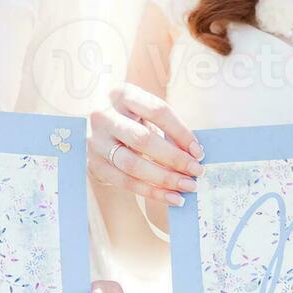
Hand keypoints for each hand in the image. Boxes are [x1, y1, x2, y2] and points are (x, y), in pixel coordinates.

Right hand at [88, 84, 204, 206]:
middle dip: (174, 158)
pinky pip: (126, 182)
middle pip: (143, 140)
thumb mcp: (143, 111)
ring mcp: (96, 142)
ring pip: (132, 165)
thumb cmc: (130, 117)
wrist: (94, 128)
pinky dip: (151, 192)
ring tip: (187, 186)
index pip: (157, 111)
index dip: (181, 132)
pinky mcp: (94, 165)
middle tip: (196, 171)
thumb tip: (193, 155)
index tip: (198, 151)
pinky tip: (172, 197)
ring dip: (164, 178)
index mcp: (121, 94)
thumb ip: (166, 128)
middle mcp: (103, 116)